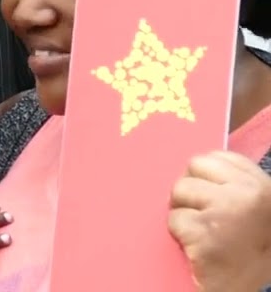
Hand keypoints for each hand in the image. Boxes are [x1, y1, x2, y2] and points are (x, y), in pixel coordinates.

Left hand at [168, 150, 270, 291]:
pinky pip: (174, 219)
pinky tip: (197, 247)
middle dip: (190, 192)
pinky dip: (178, 234)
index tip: (210, 198)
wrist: (241, 291)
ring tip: (202, 233)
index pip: (216, 157)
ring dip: (182, 212)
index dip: (204, 177)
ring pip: (179, 191)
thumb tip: (190, 164)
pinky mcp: (207, 232)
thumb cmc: (244, 250)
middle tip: (204, 218)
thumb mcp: (250, 209)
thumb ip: (230, 184)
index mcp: (263, 186)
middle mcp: (250, 194)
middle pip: (192, 168)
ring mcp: (228, 211)